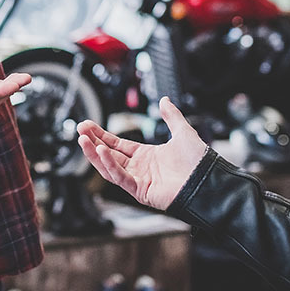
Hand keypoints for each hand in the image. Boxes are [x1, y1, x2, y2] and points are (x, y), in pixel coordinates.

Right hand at [77, 97, 206, 209]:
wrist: (209, 180)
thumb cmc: (199, 162)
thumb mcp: (183, 131)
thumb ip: (171, 116)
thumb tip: (164, 100)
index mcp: (147, 156)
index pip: (117, 144)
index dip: (101, 135)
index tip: (87, 125)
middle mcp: (140, 168)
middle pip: (109, 154)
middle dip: (93, 142)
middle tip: (79, 129)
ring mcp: (139, 180)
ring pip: (109, 167)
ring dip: (94, 154)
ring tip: (82, 139)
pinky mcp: (140, 190)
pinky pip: (120, 177)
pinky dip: (110, 164)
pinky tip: (101, 150)